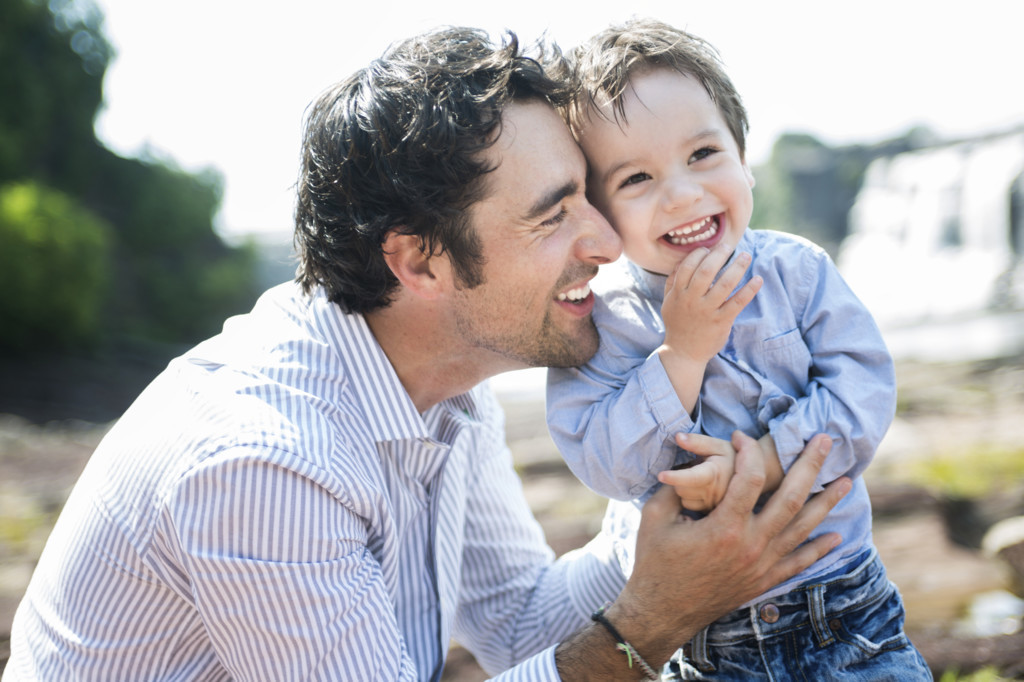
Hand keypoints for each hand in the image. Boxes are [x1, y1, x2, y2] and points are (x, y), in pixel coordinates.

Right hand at [603, 431, 849, 666]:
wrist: (662, 612)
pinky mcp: (763, 581)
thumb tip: (686, 461)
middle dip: (810, 466)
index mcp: (724, 527)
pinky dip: (820, 549)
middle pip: (791, 498)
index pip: (750, 479)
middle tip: (824, 441)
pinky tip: (836, 536)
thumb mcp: (654, 518)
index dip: (749, 452)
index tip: (742, 437)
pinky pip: (799, 562)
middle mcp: (751, 545)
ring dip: (826, 503)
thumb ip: (673, 487)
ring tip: (846, 482)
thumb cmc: (655, 563)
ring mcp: (761, 565)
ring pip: (803, 529)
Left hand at [658, 433, 736, 511]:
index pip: (692, 477)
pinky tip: (701, 489)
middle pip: (680, 488)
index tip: (661, 475)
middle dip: (679, 478)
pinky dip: (689, 497)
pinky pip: (689, 506)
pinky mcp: (710, 513)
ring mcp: (712, 506)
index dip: (675, 477)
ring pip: (683, 498)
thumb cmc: (732, 457)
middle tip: (692, 468)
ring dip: (684, 488)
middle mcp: (714, 493)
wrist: (754, 479)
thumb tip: (678, 437)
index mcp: (715, 474)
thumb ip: (698, 442)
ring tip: (698, 478)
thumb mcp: (718, 445)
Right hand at [660, 241, 761, 365]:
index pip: (687, 266)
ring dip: (737, 267)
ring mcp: (707, 311)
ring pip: (724, 284)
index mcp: (679, 293)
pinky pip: (737, 302)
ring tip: (745, 256)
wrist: (683, 352)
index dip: (699, 254)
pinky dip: (749, 290)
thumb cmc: (677, 324)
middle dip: (719, 255)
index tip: (708, 248)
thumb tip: (682, 260)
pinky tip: (757, 279)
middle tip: (729, 245)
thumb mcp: (669, 302)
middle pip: (706, 271)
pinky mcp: (721, 321)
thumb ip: (673, 281)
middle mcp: (692, 300)